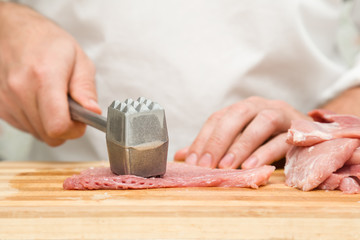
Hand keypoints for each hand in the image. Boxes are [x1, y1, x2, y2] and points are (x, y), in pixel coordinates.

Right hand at [0, 2, 100, 145]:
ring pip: (38, 134)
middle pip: (49, 135)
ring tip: (54, 100)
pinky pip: (26, 128)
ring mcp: (7, 99)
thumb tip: (92, 111)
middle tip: (71, 109)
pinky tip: (41, 101)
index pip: (58, 126)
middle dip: (66, 128)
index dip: (74, 130)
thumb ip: (86, 89)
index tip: (81, 121)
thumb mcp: (79, 60)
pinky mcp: (1, 106)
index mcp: (45, 77)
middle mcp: (21, 90)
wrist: (16, 32)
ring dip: (51, 124)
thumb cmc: (49, 43)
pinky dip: (38, 121)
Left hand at [174, 96, 309, 168]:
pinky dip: (266, 152)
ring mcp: (282, 114)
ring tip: (227, 166)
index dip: (203, 139)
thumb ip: (213, 148)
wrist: (309, 135)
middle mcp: (260, 106)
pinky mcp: (300, 129)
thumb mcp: (237, 142)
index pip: (217, 119)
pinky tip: (252, 167)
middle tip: (207, 164)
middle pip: (237, 115)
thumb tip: (182, 156)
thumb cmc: (266, 140)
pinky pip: (283, 138)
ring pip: (262, 123)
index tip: (192, 161)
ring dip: (242, 144)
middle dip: (219, 140)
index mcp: (241, 109)